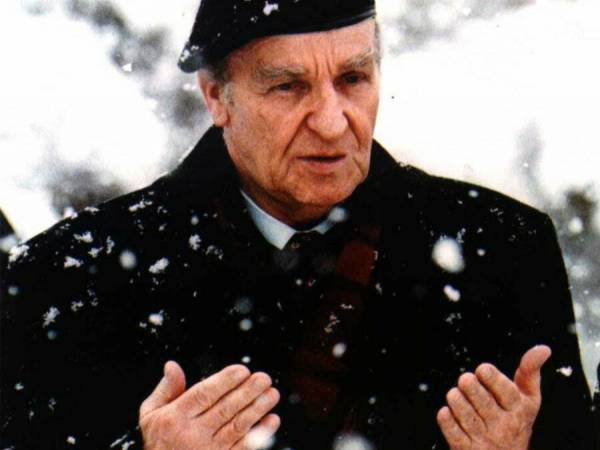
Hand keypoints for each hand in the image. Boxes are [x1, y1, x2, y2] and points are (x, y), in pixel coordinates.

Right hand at [139, 361, 280, 449]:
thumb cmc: (159, 441)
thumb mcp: (151, 415)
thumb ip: (166, 390)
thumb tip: (172, 365)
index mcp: (175, 418)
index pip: (203, 395)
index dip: (224, 382)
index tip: (242, 370)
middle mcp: (191, 435)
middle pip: (224, 410)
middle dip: (247, 392)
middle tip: (264, 378)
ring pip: (237, 427)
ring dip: (258, 410)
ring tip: (272, 394)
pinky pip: (244, 447)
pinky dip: (260, 434)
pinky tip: (272, 420)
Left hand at [437, 345, 551, 449]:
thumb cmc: (514, 419)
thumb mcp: (528, 399)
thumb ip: (530, 372)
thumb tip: (544, 348)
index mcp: (520, 411)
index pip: (506, 391)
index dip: (490, 376)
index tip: (482, 369)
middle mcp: (505, 427)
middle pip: (482, 400)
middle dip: (468, 384)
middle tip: (465, 380)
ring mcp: (486, 440)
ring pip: (465, 414)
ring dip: (455, 399)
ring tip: (455, 394)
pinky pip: (453, 432)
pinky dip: (446, 419)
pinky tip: (447, 412)